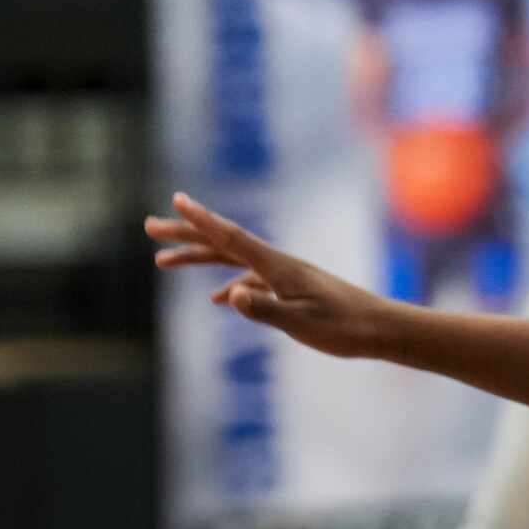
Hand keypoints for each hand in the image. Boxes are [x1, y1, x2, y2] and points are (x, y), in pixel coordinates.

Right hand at [146, 192, 392, 358]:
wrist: (379, 329)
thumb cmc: (343, 327)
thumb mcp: (299, 322)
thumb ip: (264, 309)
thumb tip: (228, 295)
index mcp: (277, 266)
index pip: (231, 237)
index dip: (201, 219)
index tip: (176, 200)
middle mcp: (278, 264)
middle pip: (223, 242)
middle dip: (185, 234)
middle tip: (149, 226)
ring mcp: (284, 277)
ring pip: (232, 260)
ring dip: (198, 257)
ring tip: (162, 260)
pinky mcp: (291, 292)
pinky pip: (250, 282)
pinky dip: (228, 285)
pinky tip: (218, 298)